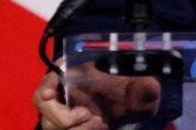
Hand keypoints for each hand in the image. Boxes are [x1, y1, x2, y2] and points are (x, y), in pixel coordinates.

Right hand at [33, 62, 160, 128]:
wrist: (134, 106)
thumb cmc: (133, 90)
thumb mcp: (142, 87)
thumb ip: (145, 87)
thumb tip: (151, 88)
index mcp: (77, 71)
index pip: (51, 75)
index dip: (46, 84)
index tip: (49, 95)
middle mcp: (64, 91)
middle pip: (44, 106)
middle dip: (64, 116)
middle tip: (88, 116)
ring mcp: (63, 111)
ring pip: (51, 125)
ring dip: (74, 129)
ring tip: (99, 123)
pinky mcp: (69, 125)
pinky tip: (100, 128)